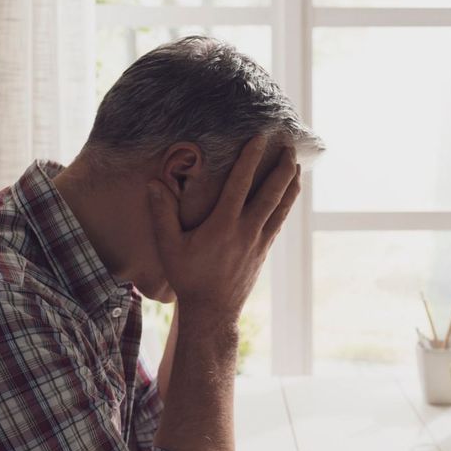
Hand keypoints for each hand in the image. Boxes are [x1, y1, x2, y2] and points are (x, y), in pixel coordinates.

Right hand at [148, 136, 300, 321]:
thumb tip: (154, 184)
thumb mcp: (169, 247)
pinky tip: (288, 194)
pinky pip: (279, 221)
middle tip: (288, 145)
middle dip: (281, 167)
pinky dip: (286, 204)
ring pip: (281, 208)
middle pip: (271, 193)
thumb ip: (162, 214)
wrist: (212, 312)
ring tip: (296, 164)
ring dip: (290, 184)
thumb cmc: (188, 278)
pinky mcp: (263, 251)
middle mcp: (246, 231)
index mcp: (223, 226)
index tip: (259, 138)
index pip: (240, 184)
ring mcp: (258, 242)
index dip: (250, 159)